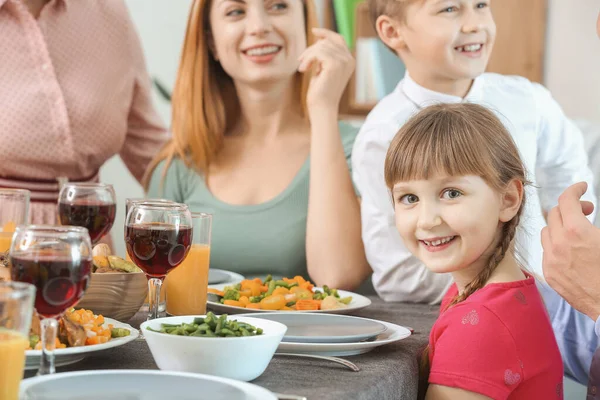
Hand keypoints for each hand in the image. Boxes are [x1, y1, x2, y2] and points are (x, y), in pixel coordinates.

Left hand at [298, 28, 354, 113]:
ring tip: (302, 68)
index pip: (339, 39)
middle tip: (301, 61)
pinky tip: (303, 70)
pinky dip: (308, 59)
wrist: (322, 109)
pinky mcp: (335, 65)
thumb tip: (319, 40)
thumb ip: (324, 56)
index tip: (314, 31)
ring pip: (321, 46)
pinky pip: (318, 51)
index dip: (326, 33)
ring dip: (308, 55)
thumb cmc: (320, 93)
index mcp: (349, 61)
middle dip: (311, 49)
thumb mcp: (322, 70)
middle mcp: (349, 60)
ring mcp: (344, 62)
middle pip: (327, 41)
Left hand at [541, 182, 599, 320]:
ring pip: (546, 232)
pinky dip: (555, 245)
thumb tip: (586, 215)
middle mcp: (559, 244)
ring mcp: (552, 260)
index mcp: (577, 232)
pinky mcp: (550, 274)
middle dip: (570, 208)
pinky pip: (546, 251)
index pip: (566, 201)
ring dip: (560, 226)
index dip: (574, 190)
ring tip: (577, 231)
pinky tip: (570, 250)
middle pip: (555, 214)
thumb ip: (594, 226)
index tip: (581, 188)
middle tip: (586, 212)